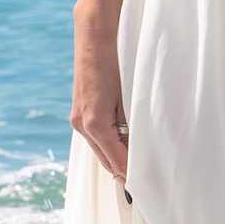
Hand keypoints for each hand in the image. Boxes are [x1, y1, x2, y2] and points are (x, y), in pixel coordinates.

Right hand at [70, 7, 130, 189]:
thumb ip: (130, 126)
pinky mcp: (78, 113)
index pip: (117, 159)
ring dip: (116, 158)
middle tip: (145, 182)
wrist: (95, 38)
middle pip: (106, 160)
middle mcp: (82, 125)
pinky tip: (123, 146)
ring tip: (137, 168)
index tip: (146, 185)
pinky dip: (108, 145)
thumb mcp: (127, 98)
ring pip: (99, 150)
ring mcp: (78, 120)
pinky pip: (95, 138)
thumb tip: (137, 149)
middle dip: (124, 171)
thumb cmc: (115, 64)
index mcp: (95, 124)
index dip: (132, 173)